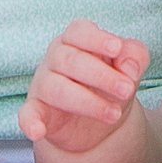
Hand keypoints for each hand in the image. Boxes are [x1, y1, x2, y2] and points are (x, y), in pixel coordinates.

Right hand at [20, 24, 151, 162]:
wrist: (98, 124)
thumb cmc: (110, 85)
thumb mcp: (129, 70)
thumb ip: (134, 57)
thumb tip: (129, 66)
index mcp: (76, 40)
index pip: (79, 31)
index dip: (97, 39)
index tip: (116, 48)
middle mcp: (55, 58)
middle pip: (71, 60)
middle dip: (101, 75)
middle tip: (127, 89)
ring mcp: (43, 84)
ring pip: (56, 87)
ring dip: (86, 101)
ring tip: (114, 113)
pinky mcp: (37, 111)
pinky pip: (26, 114)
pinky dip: (29, 122)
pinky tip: (38, 131)